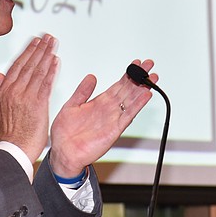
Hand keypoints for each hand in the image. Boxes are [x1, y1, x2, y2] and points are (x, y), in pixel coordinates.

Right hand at [0, 35, 59, 162]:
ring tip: (53, 43)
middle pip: (28, 64)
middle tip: (47, 37)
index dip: (28, 51)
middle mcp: (14, 90)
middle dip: (39, 48)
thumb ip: (1, 89)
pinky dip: (51, 70)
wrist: (13, 150)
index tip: (35, 42)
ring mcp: (26, 96)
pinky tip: (56, 60)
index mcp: (5, 90)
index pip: (18, 65)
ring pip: (38, 70)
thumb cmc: (9, 133)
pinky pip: (46, 83)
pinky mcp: (37, 104)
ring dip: (47, 54)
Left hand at [49, 59, 156, 177]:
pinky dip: (137, 106)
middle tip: (149, 65)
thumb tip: (91, 77)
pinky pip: (127, 116)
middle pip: (128, 90)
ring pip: (131, 101)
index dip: (128, 75)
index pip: (117, 85)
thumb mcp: (71, 106)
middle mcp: (108, 110)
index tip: (137, 64)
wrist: (63, 152)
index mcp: (99, 103)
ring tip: (152, 78)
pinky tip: (145, 95)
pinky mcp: (114, 130)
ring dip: (142, 89)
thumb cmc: (64, 133)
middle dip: (139, 78)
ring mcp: (112, 119)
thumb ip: (82, 91)